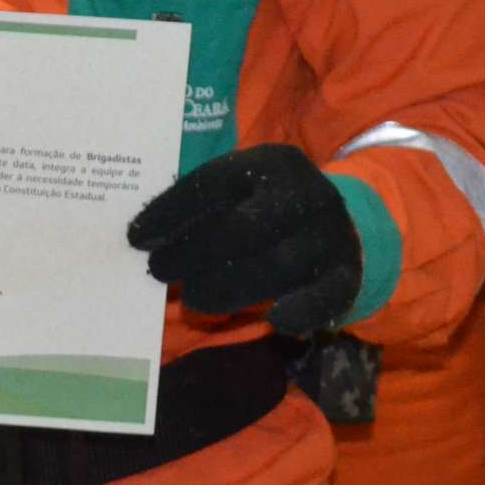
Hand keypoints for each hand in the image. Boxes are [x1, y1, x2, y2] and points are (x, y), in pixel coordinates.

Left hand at [126, 143, 361, 335]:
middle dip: (194, 252)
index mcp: (272, 163)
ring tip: (194, 300)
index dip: (171, 211)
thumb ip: (203, 206)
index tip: (136, 238)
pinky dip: (298, 310)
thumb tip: (143, 237)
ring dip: (230, 287)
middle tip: (159, 272)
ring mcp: (330, 235)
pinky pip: (323, 296)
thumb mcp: (244, 190)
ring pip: (278, 265)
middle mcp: (305, 194)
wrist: (347, 224)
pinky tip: (272, 320)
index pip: (214, 183)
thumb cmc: (271, 209)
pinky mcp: (347, 275)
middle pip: (244, 228)